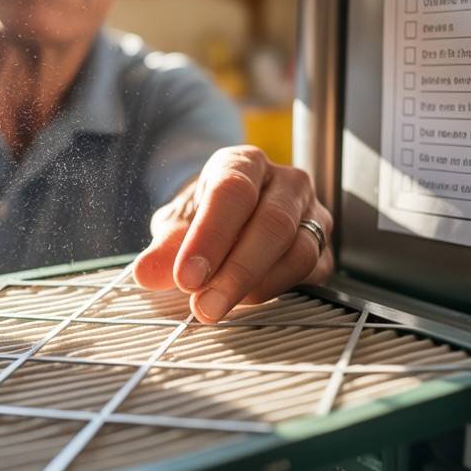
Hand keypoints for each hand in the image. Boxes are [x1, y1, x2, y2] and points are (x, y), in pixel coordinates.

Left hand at [134, 146, 332, 322]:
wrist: (232, 216)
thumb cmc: (205, 216)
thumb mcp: (177, 224)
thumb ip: (164, 248)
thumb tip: (146, 273)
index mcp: (244, 163)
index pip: (233, 192)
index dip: (210, 236)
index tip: (187, 277)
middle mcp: (285, 182)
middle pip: (272, 223)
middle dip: (236, 271)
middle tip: (204, 305)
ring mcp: (311, 213)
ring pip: (298, 251)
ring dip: (256, 286)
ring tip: (218, 307)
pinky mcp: (324, 247)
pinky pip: (310, 272)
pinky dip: (276, 291)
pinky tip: (244, 301)